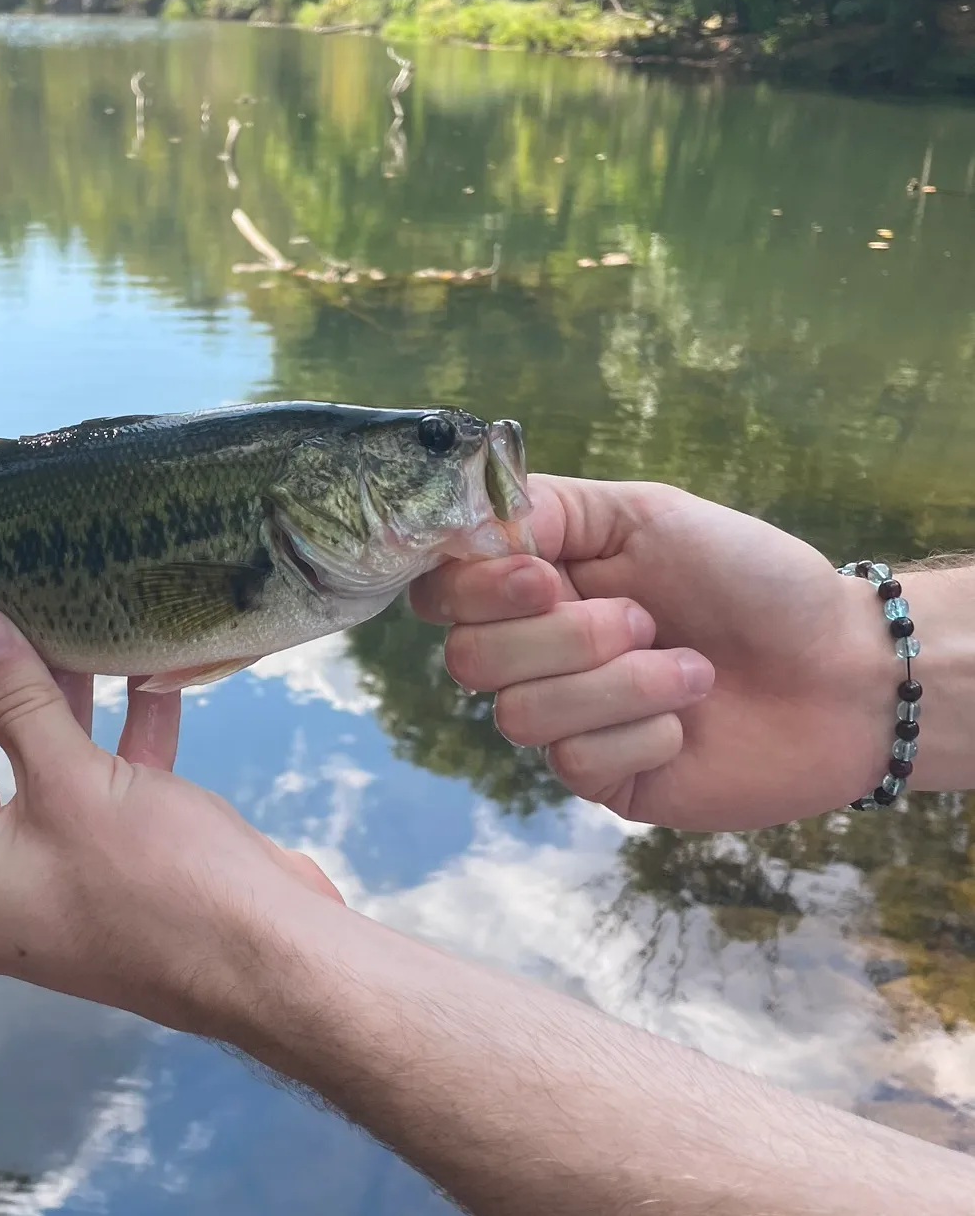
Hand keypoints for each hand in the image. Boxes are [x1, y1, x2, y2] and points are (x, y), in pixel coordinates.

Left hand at [0, 608, 342, 1029]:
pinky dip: (115, 733)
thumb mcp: (71, 777)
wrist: (270, 958)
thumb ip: (14, 697)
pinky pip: (96, 784)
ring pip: (36, 766)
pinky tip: (143, 672)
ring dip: (56, 699)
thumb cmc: (154, 878)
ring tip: (65, 619)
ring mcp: (53, 872)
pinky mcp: (113, 862)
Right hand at [410, 476, 890, 829]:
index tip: (544, 575)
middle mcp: (536, 651)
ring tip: (691, 669)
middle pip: (467, 659)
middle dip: (562, 637)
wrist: (842, 670)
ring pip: (519, 715)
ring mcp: (565, 718)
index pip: (442, 590)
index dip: (474, 589)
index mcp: (537, 581)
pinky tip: (689, 717)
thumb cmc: (750, 578)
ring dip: (619, 685)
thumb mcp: (650, 513)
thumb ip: (554, 508)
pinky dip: (644, 729)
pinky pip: (575, 761)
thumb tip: (474, 519)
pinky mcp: (601, 777)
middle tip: (643, 618)